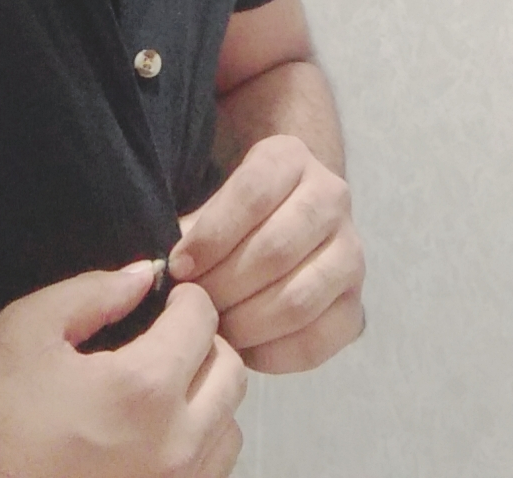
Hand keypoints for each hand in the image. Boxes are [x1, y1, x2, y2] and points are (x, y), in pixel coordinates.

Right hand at [0, 260, 246, 477]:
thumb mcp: (29, 327)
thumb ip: (94, 291)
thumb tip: (145, 274)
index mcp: (143, 389)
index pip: (203, 320)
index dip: (186, 299)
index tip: (168, 300)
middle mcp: (173, 446)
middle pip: (231, 372)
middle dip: (206, 344)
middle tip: (171, 339)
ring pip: (230, 428)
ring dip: (208, 398)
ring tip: (168, 387)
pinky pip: (211, 472)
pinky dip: (199, 445)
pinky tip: (159, 432)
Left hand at [169, 135, 364, 373]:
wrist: (290, 220)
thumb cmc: (236, 217)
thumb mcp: (214, 204)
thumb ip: (190, 232)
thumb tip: (155, 274)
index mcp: (291, 158)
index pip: (253, 193)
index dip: (211, 236)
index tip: (178, 268)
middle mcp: (332, 197)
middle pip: (276, 250)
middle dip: (224, 286)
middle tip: (193, 307)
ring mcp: (351, 252)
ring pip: (299, 299)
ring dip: (247, 323)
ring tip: (216, 329)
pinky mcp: (356, 305)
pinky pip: (317, 341)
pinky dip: (274, 354)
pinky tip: (244, 350)